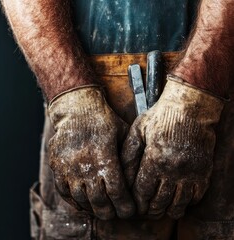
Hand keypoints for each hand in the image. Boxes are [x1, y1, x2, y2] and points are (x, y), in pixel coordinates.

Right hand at [48, 86, 134, 219]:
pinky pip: (63, 191)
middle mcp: (85, 165)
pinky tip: (82, 203)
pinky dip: (73, 201)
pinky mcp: (57, 165)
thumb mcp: (124, 134)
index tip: (130, 211)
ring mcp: (68, 167)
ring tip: (99, 210)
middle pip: (99, 201)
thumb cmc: (104, 120)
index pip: (117, 193)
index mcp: (105, 158)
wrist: (76, 108)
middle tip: (115, 214)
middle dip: (109, 212)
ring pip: (81, 199)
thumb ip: (130, 157)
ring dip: (92, 208)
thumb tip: (140, 181)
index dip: (125, 206)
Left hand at [121, 76, 223, 218]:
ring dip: (167, 211)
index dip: (136, 203)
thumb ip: (128, 154)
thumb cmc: (160, 117)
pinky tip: (177, 202)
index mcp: (155, 160)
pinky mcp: (204, 171)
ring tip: (158, 211)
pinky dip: (186, 204)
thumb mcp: (137, 131)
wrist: (190, 108)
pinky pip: (196, 197)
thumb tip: (121, 177)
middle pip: (160, 202)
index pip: (143, 192)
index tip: (132, 207)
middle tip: (143, 213)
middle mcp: (174, 170)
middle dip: (149, 211)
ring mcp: (192, 172)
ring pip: (179, 204)